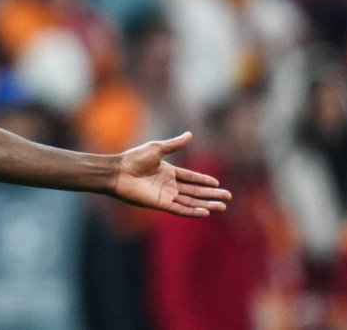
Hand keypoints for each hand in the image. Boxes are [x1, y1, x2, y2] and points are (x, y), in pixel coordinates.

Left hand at [112, 132, 229, 217]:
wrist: (118, 171)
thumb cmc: (134, 158)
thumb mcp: (157, 148)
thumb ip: (174, 144)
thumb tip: (190, 134)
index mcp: (168, 172)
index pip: (191, 177)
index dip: (204, 181)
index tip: (218, 184)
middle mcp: (169, 185)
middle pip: (194, 191)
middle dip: (211, 194)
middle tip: (228, 197)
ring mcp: (165, 195)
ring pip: (190, 202)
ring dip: (206, 204)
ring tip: (222, 207)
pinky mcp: (160, 204)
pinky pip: (180, 209)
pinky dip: (193, 211)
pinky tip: (206, 212)